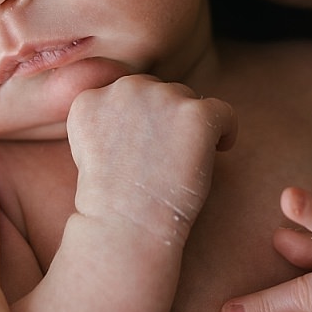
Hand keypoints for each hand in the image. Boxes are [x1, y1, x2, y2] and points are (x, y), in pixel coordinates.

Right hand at [68, 74, 236, 248]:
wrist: (126, 223)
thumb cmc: (109, 199)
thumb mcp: (86, 150)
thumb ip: (105, 119)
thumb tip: (142, 111)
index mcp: (91, 98)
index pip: (125, 94)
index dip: (140, 120)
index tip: (146, 149)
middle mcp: (124, 89)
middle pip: (157, 91)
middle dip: (164, 118)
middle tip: (166, 157)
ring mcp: (160, 98)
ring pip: (187, 99)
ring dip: (189, 124)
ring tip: (184, 160)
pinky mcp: (194, 114)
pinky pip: (222, 111)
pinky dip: (225, 130)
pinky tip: (219, 151)